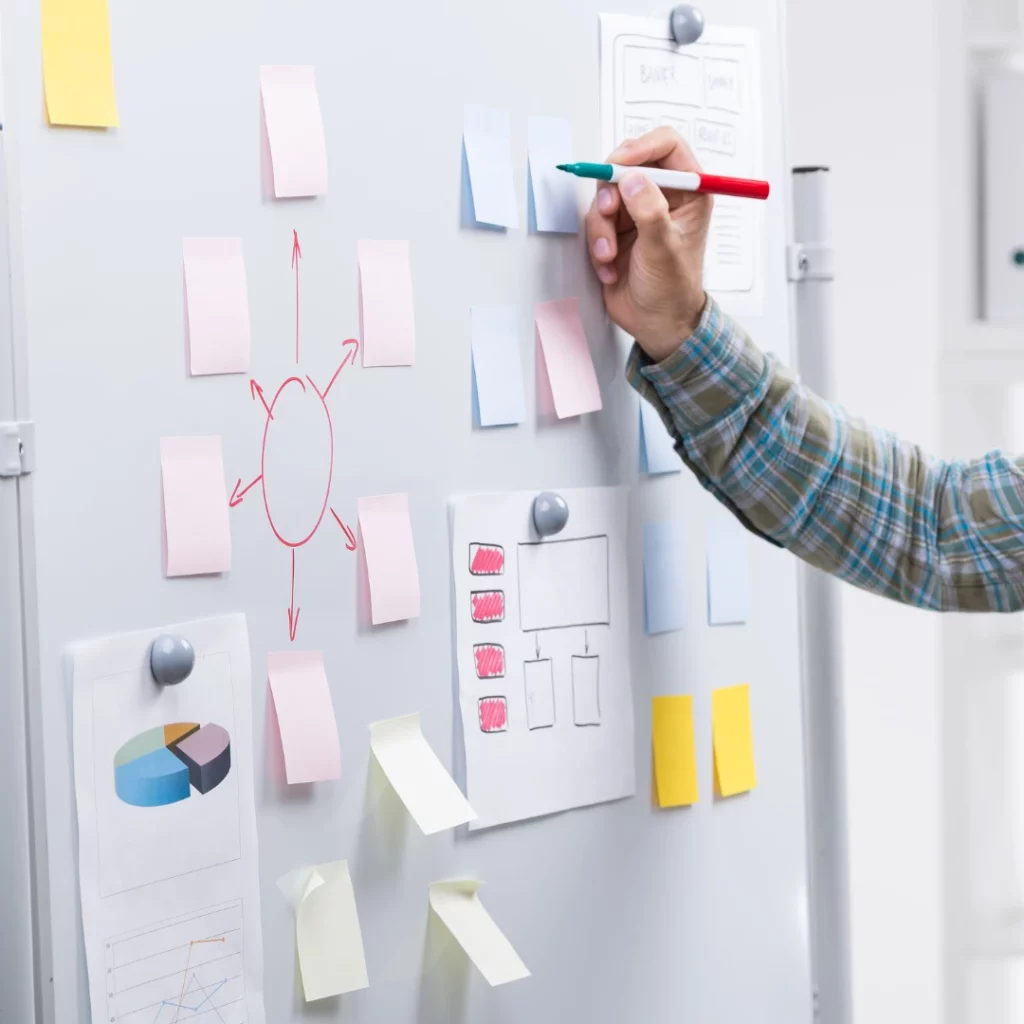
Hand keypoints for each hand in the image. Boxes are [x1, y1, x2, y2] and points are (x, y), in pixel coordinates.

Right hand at [585, 127, 711, 362]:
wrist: (655, 323)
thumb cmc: (672, 290)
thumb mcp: (663, 249)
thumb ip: (650, 211)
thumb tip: (633, 179)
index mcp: (689, 193)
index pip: (666, 146)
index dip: (640, 148)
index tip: (619, 165)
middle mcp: (662, 197)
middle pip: (627, 166)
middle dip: (611, 191)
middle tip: (609, 211)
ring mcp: (637, 214)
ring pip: (606, 196)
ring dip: (602, 227)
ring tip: (610, 254)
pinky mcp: (616, 231)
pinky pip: (595, 223)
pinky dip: (597, 245)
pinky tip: (609, 267)